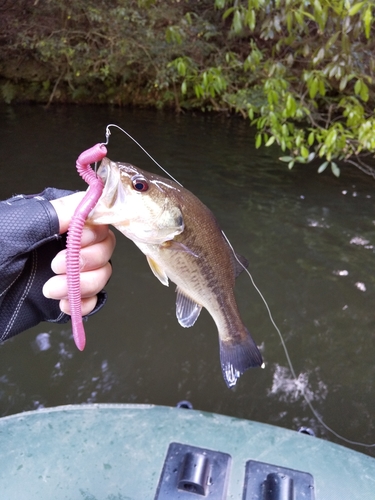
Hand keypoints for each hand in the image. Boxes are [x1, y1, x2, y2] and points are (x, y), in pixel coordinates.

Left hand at [42, 192, 115, 315]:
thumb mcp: (19, 228)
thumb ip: (56, 213)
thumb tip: (90, 195)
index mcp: (56, 223)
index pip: (95, 219)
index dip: (93, 231)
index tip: (78, 239)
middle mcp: (68, 245)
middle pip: (105, 248)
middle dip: (89, 260)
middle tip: (58, 266)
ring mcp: (70, 273)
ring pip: (103, 275)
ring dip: (84, 285)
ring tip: (51, 290)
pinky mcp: (68, 297)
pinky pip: (93, 300)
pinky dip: (84, 304)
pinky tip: (64, 305)